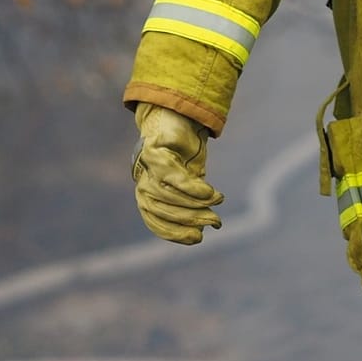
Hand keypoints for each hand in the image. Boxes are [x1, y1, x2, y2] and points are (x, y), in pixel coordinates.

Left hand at [132, 102, 222, 244]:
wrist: (173, 122)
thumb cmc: (183, 158)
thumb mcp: (188, 185)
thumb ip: (192, 203)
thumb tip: (207, 226)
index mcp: (148, 198)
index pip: (156, 223)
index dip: (176, 234)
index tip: (198, 238)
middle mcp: (144, 186)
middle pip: (163, 210)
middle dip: (190, 219)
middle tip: (214, 221)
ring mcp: (146, 170)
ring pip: (168, 195)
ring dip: (195, 203)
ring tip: (217, 203)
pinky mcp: (153, 154)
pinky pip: (174, 177)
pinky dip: (193, 187)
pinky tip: (209, 192)